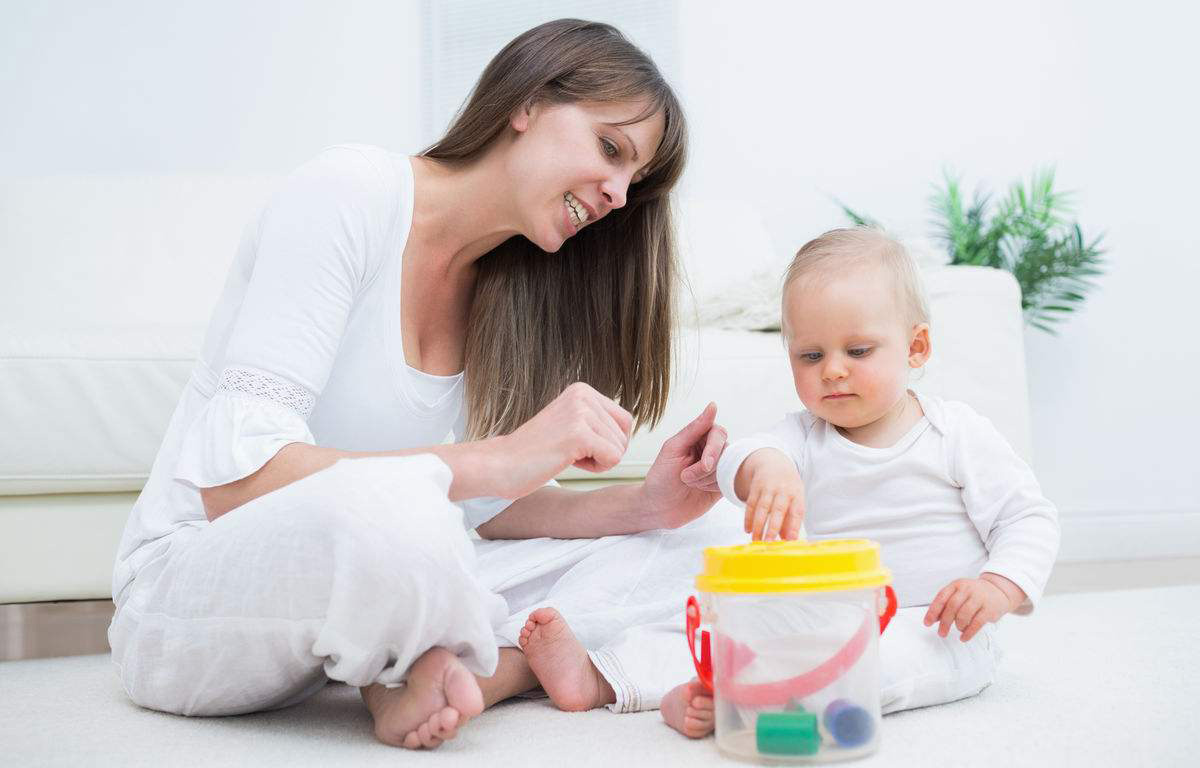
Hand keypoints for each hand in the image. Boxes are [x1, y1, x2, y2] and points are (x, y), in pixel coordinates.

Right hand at [493, 382, 632, 498]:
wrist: (501, 464)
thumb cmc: (534, 452)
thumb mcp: (570, 424)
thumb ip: (596, 420)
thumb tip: (628, 429)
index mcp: (582, 390)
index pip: (624, 421)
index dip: (607, 443)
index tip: (576, 445)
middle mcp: (583, 394)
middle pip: (624, 436)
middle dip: (602, 453)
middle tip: (568, 452)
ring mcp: (581, 412)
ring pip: (620, 449)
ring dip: (596, 462)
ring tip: (564, 455)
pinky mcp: (579, 433)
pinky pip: (613, 459)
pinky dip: (595, 469)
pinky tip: (568, 462)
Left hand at [639, 403, 727, 528]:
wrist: (659, 509)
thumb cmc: (661, 478)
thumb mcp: (673, 449)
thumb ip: (694, 428)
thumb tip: (713, 406)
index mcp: (698, 437)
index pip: (718, 433)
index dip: (713, 449)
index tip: (705, 465)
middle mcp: (711, 450)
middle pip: (726, 452)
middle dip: (706, 469)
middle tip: (686, 478)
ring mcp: (719, 467)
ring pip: (729, 468)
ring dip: (708, 480)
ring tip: (690, 484)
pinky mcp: (723, 484)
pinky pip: (731, 482)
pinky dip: (715, 488)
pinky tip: (700, 490)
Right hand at [742, 449, 804, 540]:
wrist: (773, 462)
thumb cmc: (788, 487)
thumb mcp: (795, 498)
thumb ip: (791, 519)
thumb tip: (787, 540)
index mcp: (796, 494)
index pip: (797, 511)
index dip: (793, 527)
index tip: (790, 541)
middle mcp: (783, 490)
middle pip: (777, 510)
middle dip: (772, 528)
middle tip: (768, 543)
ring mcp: (768, 487)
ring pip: (762, 508)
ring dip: (758, 526)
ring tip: (755, 541)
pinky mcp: (755, 487)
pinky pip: (750, 504)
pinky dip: (748, 518)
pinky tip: (748, 529)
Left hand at [923, 577, 1011, 641]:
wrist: (998, 590)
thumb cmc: (973, 594)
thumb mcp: (958, 594)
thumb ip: (946, 604)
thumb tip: (933, 618)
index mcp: (957, 585)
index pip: (941, 598)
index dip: (933, 611)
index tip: (927, 623)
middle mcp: (968, 589)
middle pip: (952, 607)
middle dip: (945, 622)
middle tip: (941, 633)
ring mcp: (979, 598)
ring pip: (964, 614)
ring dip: (958, 625)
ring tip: (958, 629)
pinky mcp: (989, 609)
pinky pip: (977, 623)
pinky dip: (968, 632)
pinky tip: (964, 637)